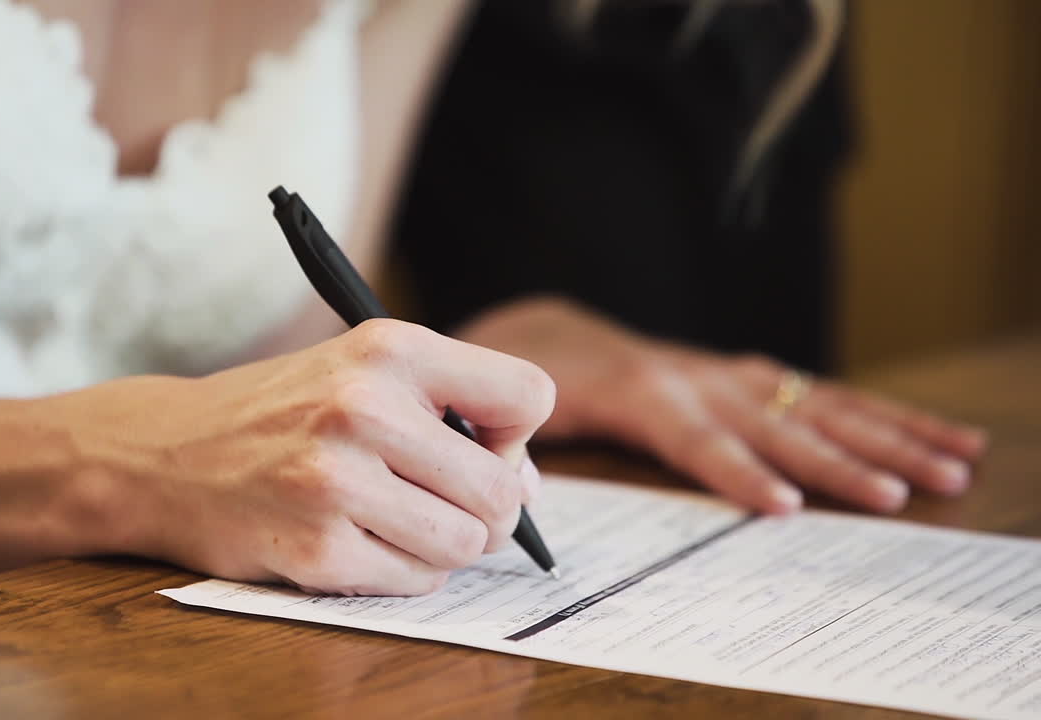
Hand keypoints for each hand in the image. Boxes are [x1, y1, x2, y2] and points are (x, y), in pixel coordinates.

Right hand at [39, 319, 552, 594]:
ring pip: (465, 543)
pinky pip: (414, 579)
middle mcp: (364, 406)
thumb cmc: (279, 413)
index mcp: (389, 349)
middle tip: (449, 503)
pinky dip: (401, 571)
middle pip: (505, 489)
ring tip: (397, 520)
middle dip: (491, 511)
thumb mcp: (360, 369)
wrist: (164, 452)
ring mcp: (336, 480)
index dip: (519, 435)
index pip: (530, 395)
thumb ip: (450, 408)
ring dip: (444, 544)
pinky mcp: (315, 547)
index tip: (483, 446)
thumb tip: (529, 483)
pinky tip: (359, 540)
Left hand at [456, 297, 987, 514]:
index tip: (783, 504)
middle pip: (779, 423)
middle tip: (903, 496)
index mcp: (640, 394)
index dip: (738, 470)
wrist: (552, 332)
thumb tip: (526, 502)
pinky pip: (823, 395)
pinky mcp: (749, 378)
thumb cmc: (538, 385)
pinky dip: (883, 416)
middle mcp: (698, 380)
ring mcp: (730, 376)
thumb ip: (527, 452)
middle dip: (843, 461)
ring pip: (820, 404)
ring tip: (954, 466)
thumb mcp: (522, 415)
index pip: (696, 437)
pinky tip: (933, 436)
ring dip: (890, 437)